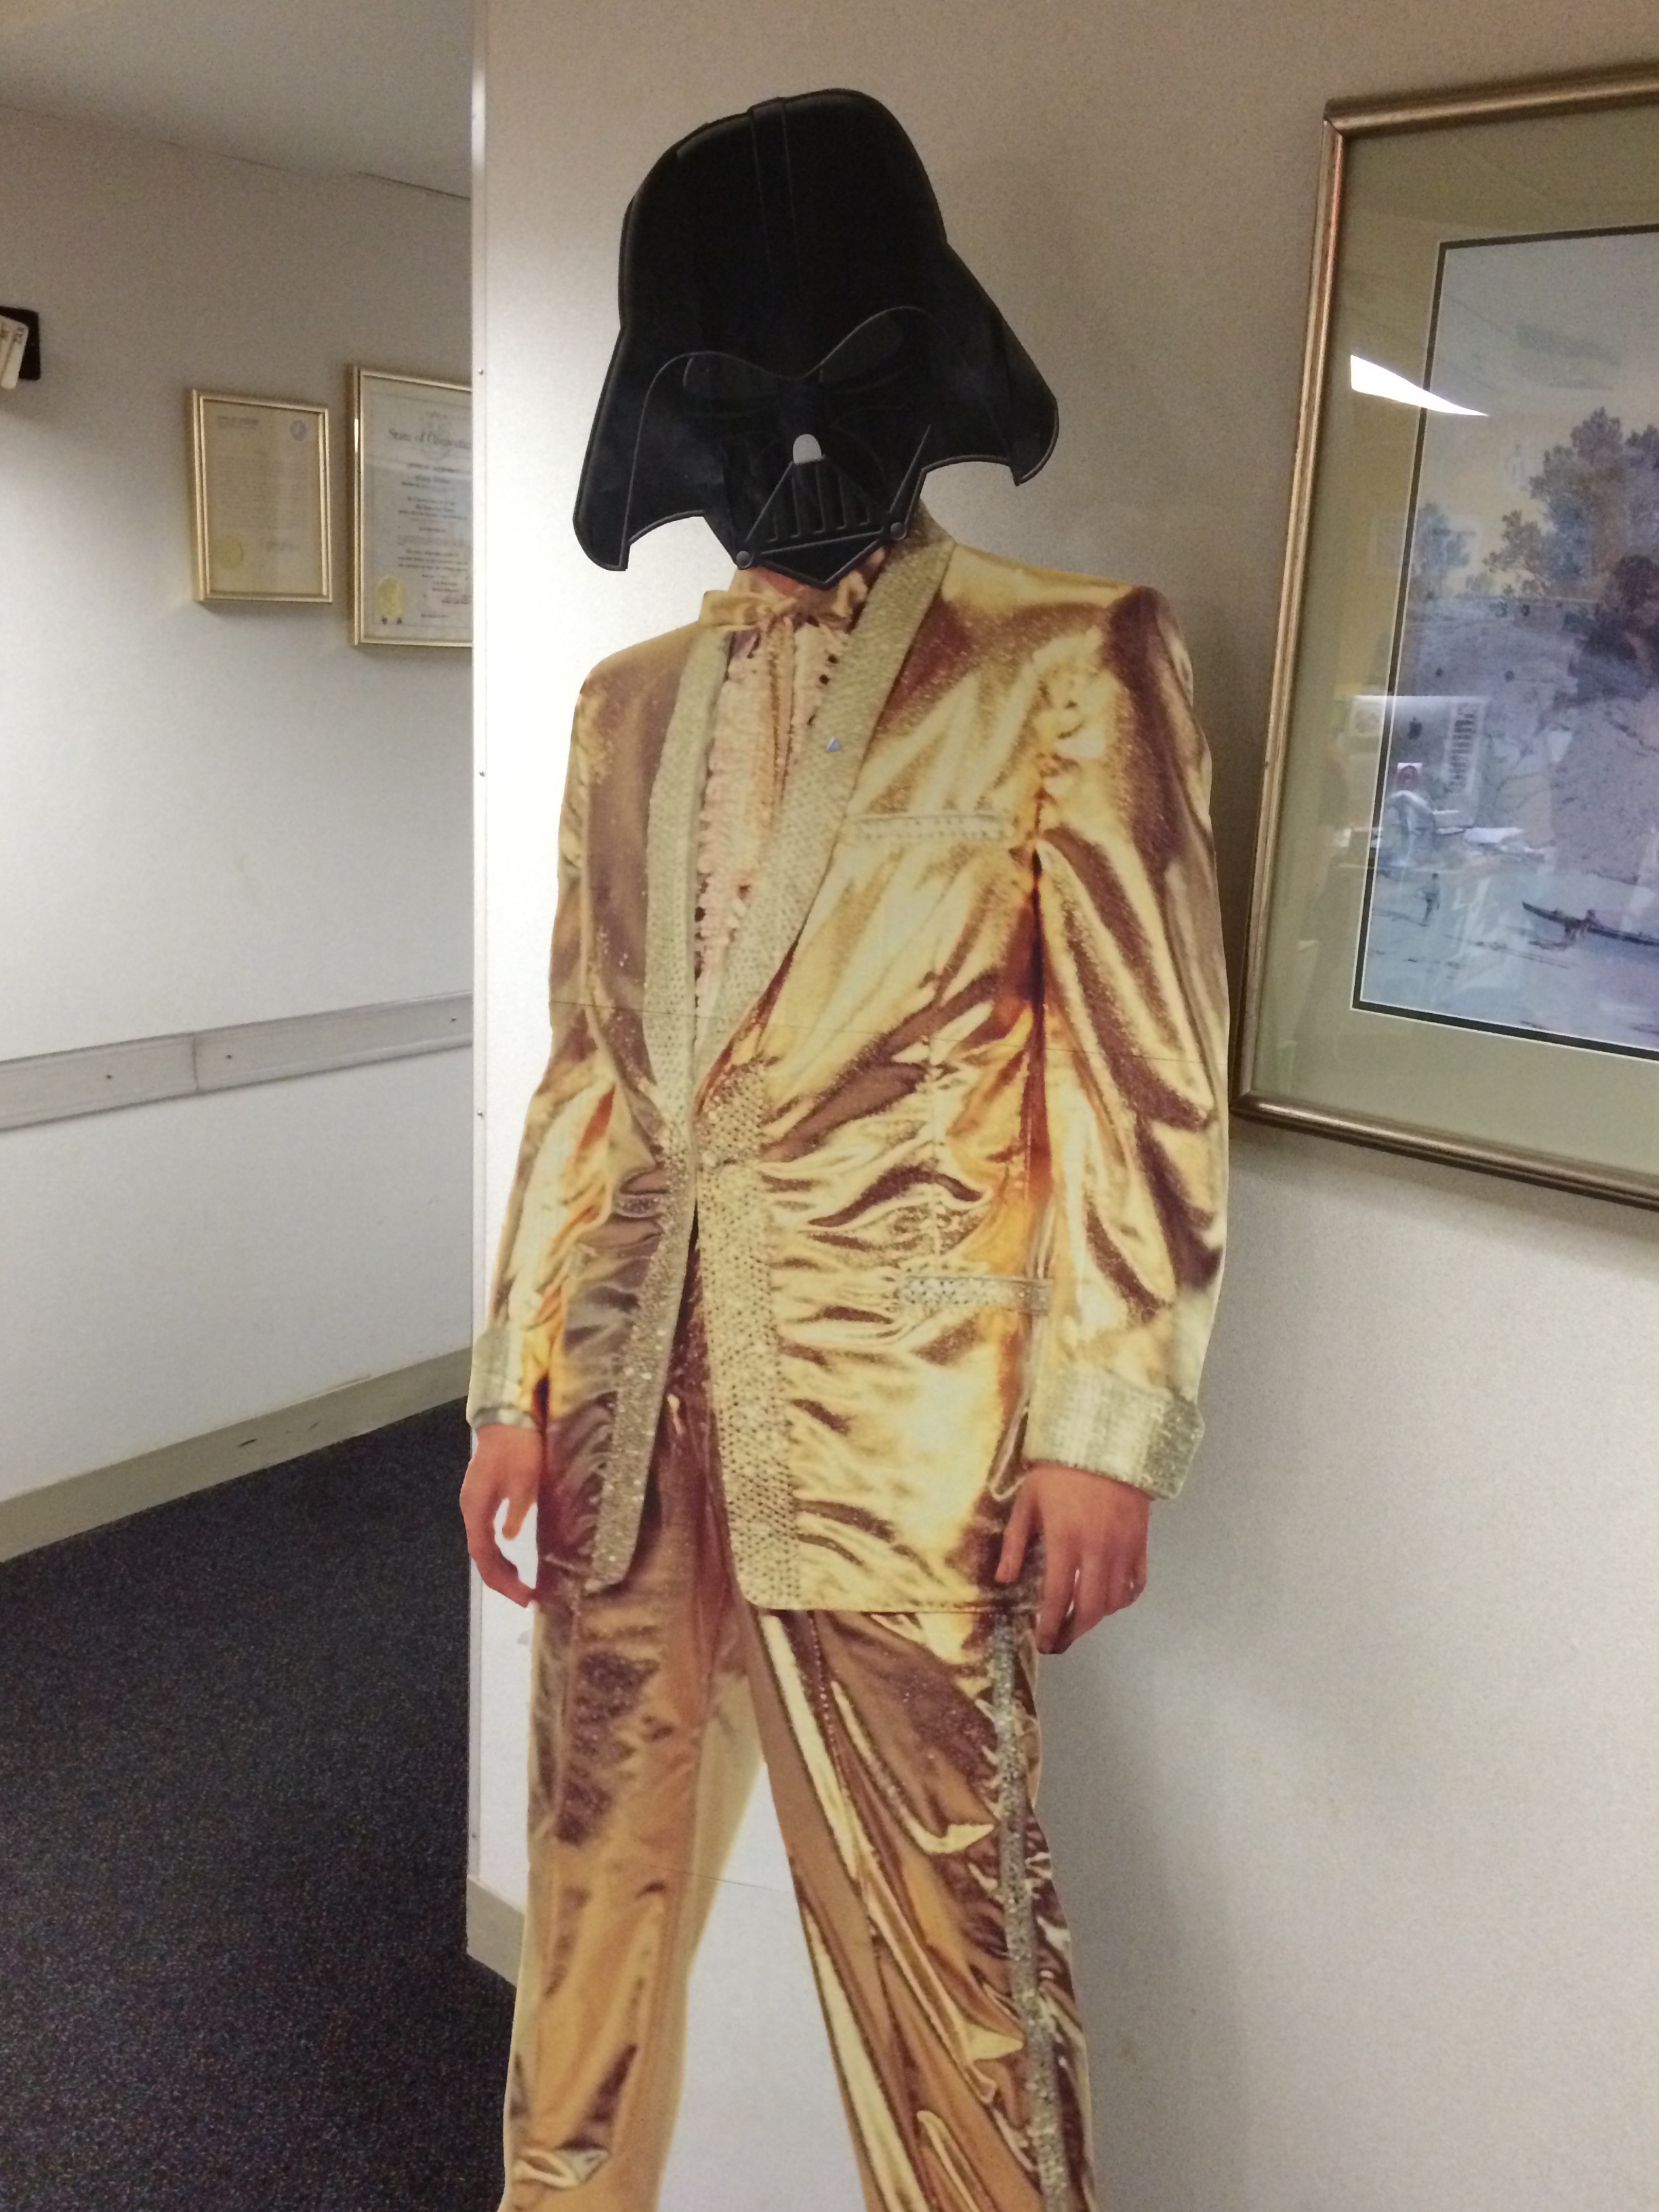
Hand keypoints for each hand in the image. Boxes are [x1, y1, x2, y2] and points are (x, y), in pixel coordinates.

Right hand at [459, 1423, 544, 1606]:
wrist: (508, 1419)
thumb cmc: (519, 1447)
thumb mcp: (525, 1479)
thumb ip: (516, 1509)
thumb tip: (509, 1538)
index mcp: (477, 1507)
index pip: (483, 1554)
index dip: (500, 1579)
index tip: (522, 1596)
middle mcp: (470, 1509)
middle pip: (480, 1554)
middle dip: (500, 1579)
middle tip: (526, 1597)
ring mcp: (474, 1505)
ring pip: (482, 1546)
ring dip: (499, 1567)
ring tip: (521, 1585)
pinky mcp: (483, 1499)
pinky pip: (486, 1535)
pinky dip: (498, 1553)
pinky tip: (512, 1559)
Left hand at [995, 1461, 1150, 1653]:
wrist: (1104, 1442)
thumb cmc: (1059, 1472)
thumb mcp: (1027, 1503)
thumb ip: (1014, 1544)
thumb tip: (1003, 1580)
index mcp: (1066, 1541)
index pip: (1058, 1598)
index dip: (1050, 1626)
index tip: (1042, 1641)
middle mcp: (1097, 1550)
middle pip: (1090, 1609)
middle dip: (1073, 1632)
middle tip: (1059, 1642)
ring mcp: (1123, 1548)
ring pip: (1114, 1602)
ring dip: (1096, 1619)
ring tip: (1079, 1621)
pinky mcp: (1140, 1543)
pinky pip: (1136, 1584)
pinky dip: (1123, 1599)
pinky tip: (1109, 1600)